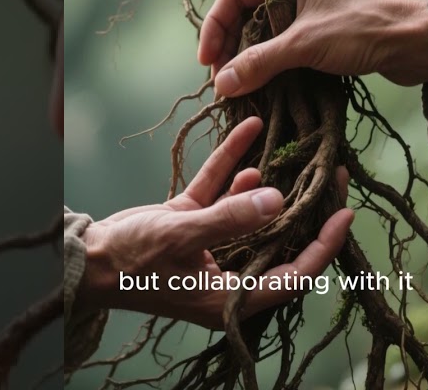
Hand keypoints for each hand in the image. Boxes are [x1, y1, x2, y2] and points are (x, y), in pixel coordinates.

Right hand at [77, 117, 353, 327]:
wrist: (82, 258)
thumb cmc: (130, 260)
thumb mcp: (182, 236)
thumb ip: (229, 218)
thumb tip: (277, 200)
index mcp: (230, 295)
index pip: (293, 275)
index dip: (322, 246)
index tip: (344, 213)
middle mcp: (225, 273)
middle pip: (278, 240)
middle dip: (304, 208)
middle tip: (332, 175)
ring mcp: (207, 247)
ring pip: (250, 213)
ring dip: (269, 182)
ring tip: (295, 149)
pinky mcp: (188, 224)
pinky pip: (219, 193)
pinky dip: (232, 166)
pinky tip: (248, 131)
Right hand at [198, 0, 427, 97]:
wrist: (416, 41)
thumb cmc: (362, 29)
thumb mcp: (303, 44)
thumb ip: (260, 62)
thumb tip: (221, 84)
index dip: (216, 26)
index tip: (208, 61)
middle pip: (249, 12)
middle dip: (232, 46)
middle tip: (222, 80)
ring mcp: (316, 4)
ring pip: (269, 29)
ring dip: (253, 57)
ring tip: (240, 86)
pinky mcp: (330, 27)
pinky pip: (290, 41)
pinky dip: (275, 60)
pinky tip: (267, 84)